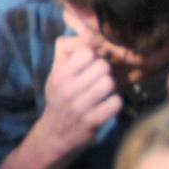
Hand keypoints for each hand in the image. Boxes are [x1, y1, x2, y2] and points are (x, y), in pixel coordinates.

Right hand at [32, 36, 122, 160]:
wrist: (53, 137)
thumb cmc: (59, 101)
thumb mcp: (57, 77)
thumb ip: (67, 53)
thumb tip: (84, 31)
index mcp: (59, 76)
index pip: (87, 52)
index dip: (94, 57)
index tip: (90, 66)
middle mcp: (67, 90)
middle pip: (103, 66)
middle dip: (105, 73)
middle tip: (98, 82)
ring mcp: (79, 107)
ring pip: (110, 83)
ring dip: (111, 89)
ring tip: (102, 94)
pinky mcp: (92, 121)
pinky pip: (116, 103)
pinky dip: (114, 104)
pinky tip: (106, 107)